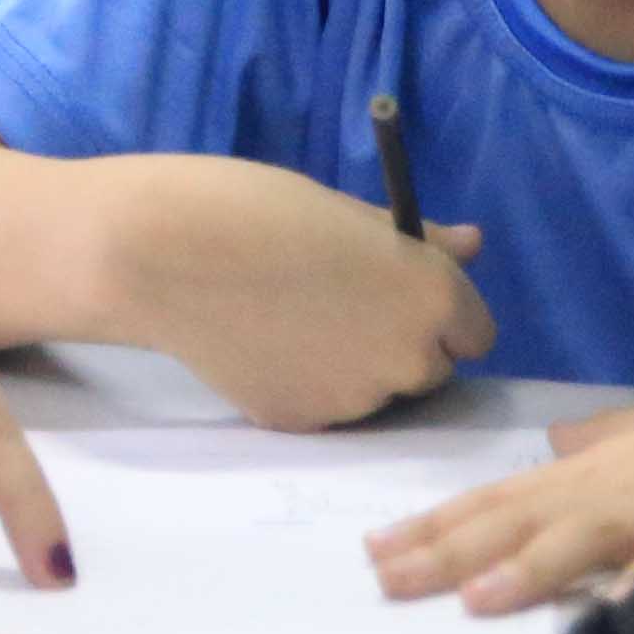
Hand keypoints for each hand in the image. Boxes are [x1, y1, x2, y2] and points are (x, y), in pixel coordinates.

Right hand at [105, 160, 493, 430]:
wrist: (160, 253)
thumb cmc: (255, 209)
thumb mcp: (345, 211)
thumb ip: (418, 240)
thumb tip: (473, 245)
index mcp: (432, 297)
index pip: (473, 332)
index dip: (434, 311)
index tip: (390, 291)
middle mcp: (409, 359)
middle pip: (429, 369)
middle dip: (397, 343)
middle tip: (335, 304)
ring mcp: (356, 401)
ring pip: (375, 391)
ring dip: (353, 366)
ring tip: (289, 319)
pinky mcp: (304, 424)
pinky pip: (324, 407)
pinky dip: (305, 383)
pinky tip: (262, 344)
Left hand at [367, 313, 633, 613]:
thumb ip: (612, 444)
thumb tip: (556, 450)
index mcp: (611, 461)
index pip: (506, 496)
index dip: (440, 525)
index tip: (373, 551)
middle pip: (529, 514)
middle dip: (454, 549)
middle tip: (383, 577)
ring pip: (597, 530)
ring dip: (535, 565)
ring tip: (476, 597)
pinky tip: (626, 605)